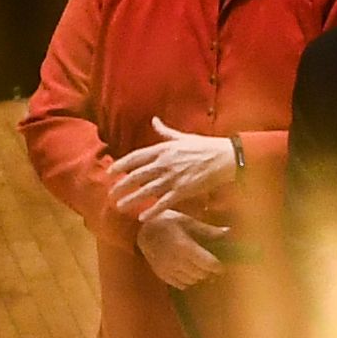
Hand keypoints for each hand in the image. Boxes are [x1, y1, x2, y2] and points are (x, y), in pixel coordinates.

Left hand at [109, 119, 241, 218]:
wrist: (226, 157)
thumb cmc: (206, 146)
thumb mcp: (182, 136)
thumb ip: (165, 131)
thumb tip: (154, 120)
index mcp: (163, 149)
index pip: (135, 157)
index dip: (121, 165)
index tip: (110, 172)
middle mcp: (164, 163)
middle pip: (137, 176)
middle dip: (122, 185)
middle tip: (111, 193)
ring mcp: (173, 177)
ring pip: (147, 190)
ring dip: (132, 199)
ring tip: (120, 206)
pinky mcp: (184, 190)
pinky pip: (164, 202)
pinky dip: (153, 210)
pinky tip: (143, 217)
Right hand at [133, 210, 226, 287]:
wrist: (141, 230)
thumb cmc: (167, 222)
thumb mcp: (188, 222)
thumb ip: (208, 230)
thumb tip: (228, 232)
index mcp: (185, 246)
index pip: (209, 264)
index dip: (217, 266)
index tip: (220, 263)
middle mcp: (176, 261)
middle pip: (202, 274)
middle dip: (208, 270)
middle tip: (210, 264)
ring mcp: (168, 269)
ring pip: (192, 281)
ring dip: (198, 276)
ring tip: (198, 266)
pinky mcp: (162, 275)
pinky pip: (181, 284)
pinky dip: (187, 280)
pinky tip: (186, 270)